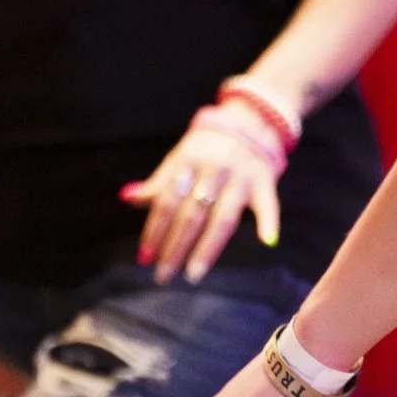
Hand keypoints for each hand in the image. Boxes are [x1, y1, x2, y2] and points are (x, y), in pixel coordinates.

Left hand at [124, 102, 281, 282]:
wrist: (250, 121)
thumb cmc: (208, 146)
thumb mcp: (180, 157)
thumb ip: (158, 182)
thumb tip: (127, 198)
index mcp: (189, 161)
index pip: (167, 202)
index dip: (154, 231)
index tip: (144, 257)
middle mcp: (214, 169)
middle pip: (191, 215)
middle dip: (175, 247)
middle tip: (163, 275)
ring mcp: (241, 176)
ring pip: (223, 218)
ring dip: (208, 248)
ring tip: (193, 273)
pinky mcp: (264, 181)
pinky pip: (268, 204)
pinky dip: (269, 221)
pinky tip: (266, 241)